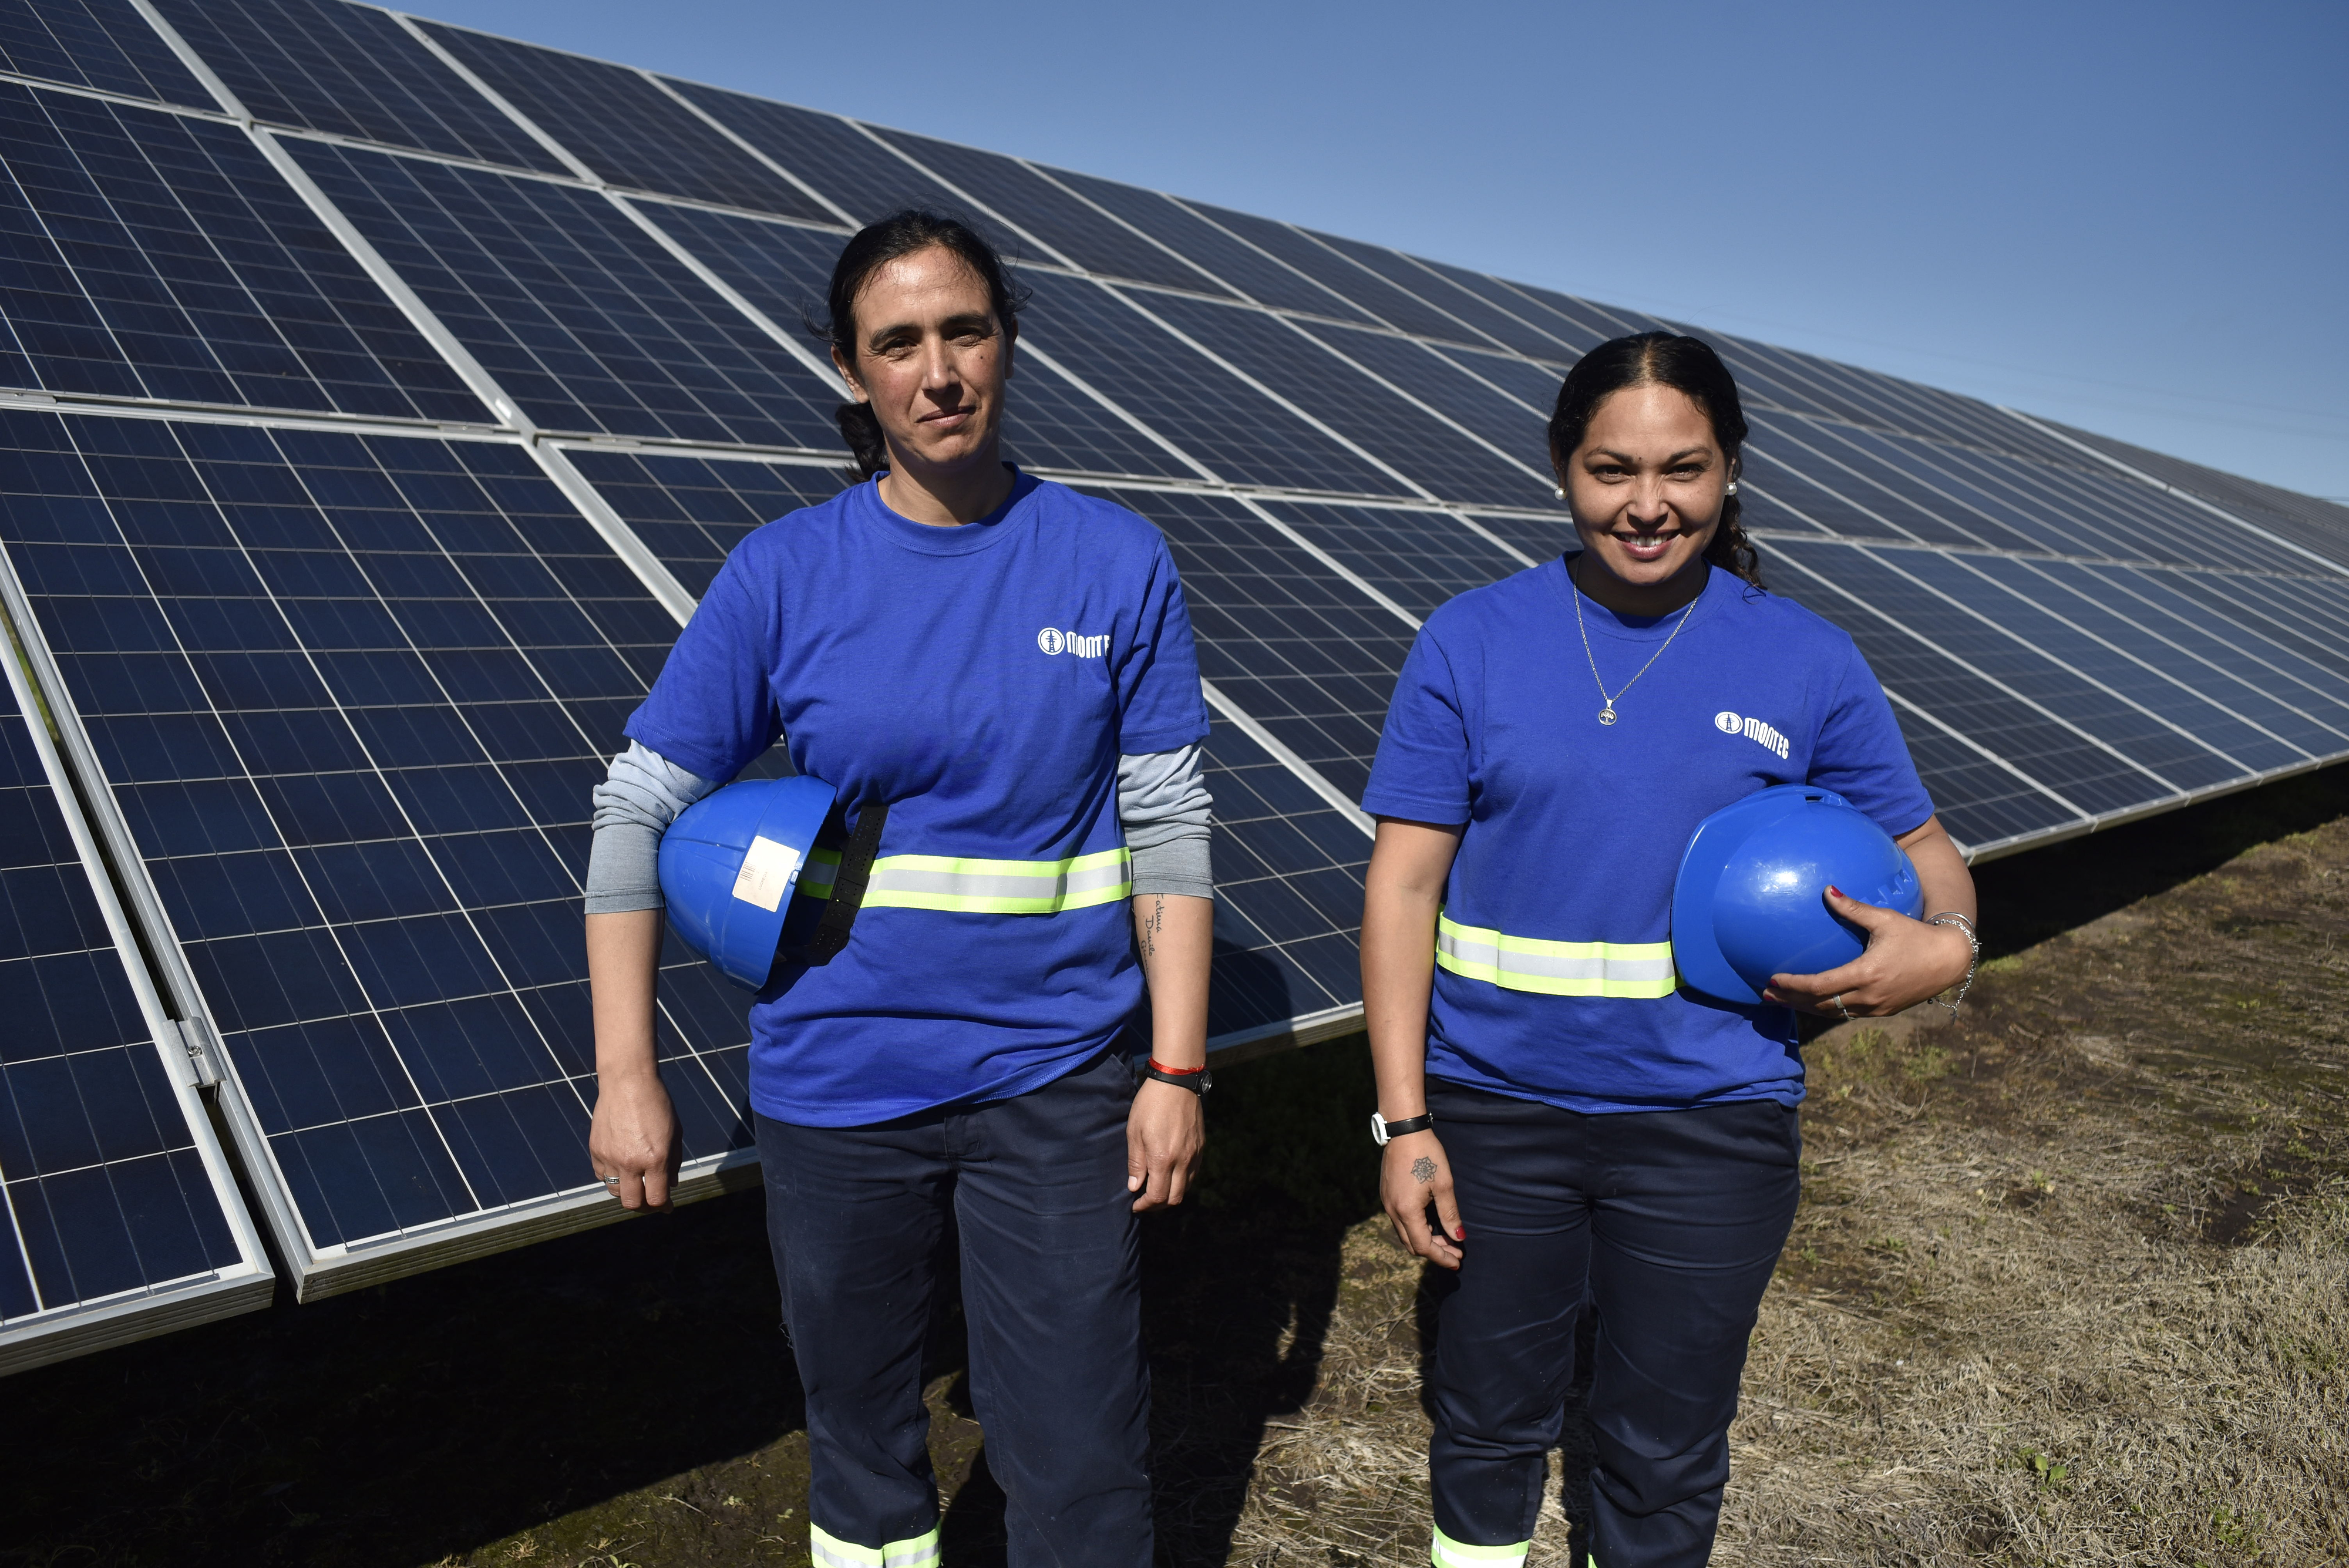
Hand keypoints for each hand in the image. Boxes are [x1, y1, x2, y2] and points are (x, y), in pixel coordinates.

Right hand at [589, 1069, 681, 1210]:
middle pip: (632, 1203)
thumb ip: (673, 1162)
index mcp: (656, 1158)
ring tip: (637, 1182)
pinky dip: (612, 1176)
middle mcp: (631, 1161)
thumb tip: (671, 1186)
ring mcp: (610, 1157)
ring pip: (615, 1191)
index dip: (663, 1206)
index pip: (656, 1199)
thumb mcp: (674, 1133)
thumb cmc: (657, 1105)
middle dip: (643, 1206)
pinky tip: (622, 1167)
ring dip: (627, 1191)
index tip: (667, 1206)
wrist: (628, 1082)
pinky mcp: (595, 1150)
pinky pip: (602, 1175)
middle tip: (650, 1200)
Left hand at [1126, 1077, 1204, 1211]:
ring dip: (1171, 1194)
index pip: (1158, 1196)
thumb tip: (1134, 1187)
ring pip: (1187, 1187)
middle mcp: (1183, 1160)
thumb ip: (1136, 1162)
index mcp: (1163, 1159)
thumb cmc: (1150, 1104)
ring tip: (1157, 1189)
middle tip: (1145, 1202)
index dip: (1145, 1205)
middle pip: (1175, 1198)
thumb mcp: (1134, 1132)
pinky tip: (1170, 1174)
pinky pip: (1194, 1173)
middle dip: (1158, 1205)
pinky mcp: (1201, 1146)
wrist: (1176, 1081)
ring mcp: (1195, 1153)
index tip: (1135, 1204)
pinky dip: (1182, 1181)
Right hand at [1381, 1131, 1462, 1269]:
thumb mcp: (1444, 1185)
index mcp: (1407, 1211)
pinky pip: (1400, 1221)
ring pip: (1405, 1233)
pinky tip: (1431, 1223)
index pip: (1424, 1246)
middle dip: (1435, 1251)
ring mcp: (1387, 1203)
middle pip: (1412, 1244)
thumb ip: (1450, 1214)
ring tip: (1447, 1239)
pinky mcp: (1387, 1196)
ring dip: (1425, 1240)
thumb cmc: (1427, 1155)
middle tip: (1455, 1252)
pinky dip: (1416, 1228)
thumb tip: (1458, 1238)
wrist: (1404, 1130)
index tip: (1458, 1262)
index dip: (1442, 1257)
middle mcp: (1393, 1211)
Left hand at [1765, 885, 1973, 1017]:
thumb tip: (1826, 890)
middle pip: (1820, 1005)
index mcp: (1865, 974)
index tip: (1773, 979)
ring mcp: (1876, 1007)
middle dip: (1791, 1000)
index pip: (1819, 986)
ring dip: (1806, 1008)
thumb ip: (1852, 908)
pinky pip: (1848, 1014)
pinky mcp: (1883, 1011)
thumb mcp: (1884, 919)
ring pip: (1833, 1013)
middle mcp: (1869, 996)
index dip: (1793, 985)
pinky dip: (1827, 1010)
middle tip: (1766, 994)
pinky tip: (1813, 1003)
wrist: (1949, 959)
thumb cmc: (1915, 935)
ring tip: (1783, 1001)